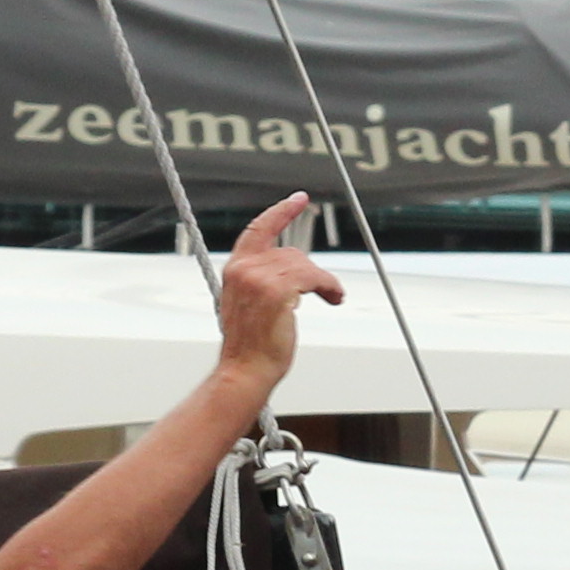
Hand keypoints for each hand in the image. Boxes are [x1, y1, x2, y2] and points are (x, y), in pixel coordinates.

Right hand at [213, 195, 351, 380]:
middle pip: (291, 252)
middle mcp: (244, 269)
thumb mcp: (248, 304)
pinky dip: (329, 287)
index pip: (258, 230)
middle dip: (311, 271)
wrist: (244, 371)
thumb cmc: (250, 347)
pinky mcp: (278, 290)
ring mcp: (259, 278)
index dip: (280, 212)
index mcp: (234, 270)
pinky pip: (315, 277)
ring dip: (324, 282)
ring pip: (305, 264)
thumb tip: (292, 273)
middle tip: (326, 290)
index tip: (299, 199)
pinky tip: (334, 298)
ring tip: (332, 297)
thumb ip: (261, 281)